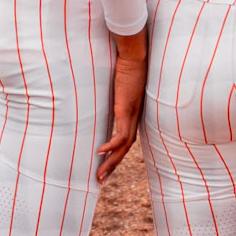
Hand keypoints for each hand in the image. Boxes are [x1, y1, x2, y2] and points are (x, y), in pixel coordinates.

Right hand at [97, 29, 147, 181]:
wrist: (136, 55)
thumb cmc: (128, 65)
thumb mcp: (120, 84)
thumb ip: (114, 92)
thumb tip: (105, 93)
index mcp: (133, 113)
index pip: (126, 140)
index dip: (116, 155)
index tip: (106, 166)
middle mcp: (135, 117)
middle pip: (125, 148)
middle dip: (112, 166)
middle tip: (100, 180)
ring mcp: (132, 114)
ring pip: (124, 146)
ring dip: (111, 162)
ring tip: (99, 175)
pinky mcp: (126, 109)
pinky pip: (120, 133)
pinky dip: (111, 145)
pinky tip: (100, 152)